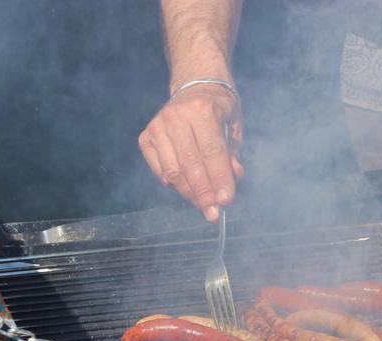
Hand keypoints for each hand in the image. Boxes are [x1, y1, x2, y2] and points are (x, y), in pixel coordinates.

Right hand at [138, 84, 244, 221]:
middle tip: (214, 214)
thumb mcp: (234, 125)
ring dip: (190, 194)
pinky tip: (187, 189)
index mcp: (202, 109)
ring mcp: (158, 126)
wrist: (194, 86)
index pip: (211, 151)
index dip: (219, 178)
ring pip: (173, 171)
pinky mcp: (146, 137)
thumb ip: (233, 153)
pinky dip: (174, 185)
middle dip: (204, 193)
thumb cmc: (219, 109)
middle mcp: (176, 116)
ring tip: (204, 207)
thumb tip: (234, 178)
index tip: (226, 202)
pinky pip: (160, 170)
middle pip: (190, 164)